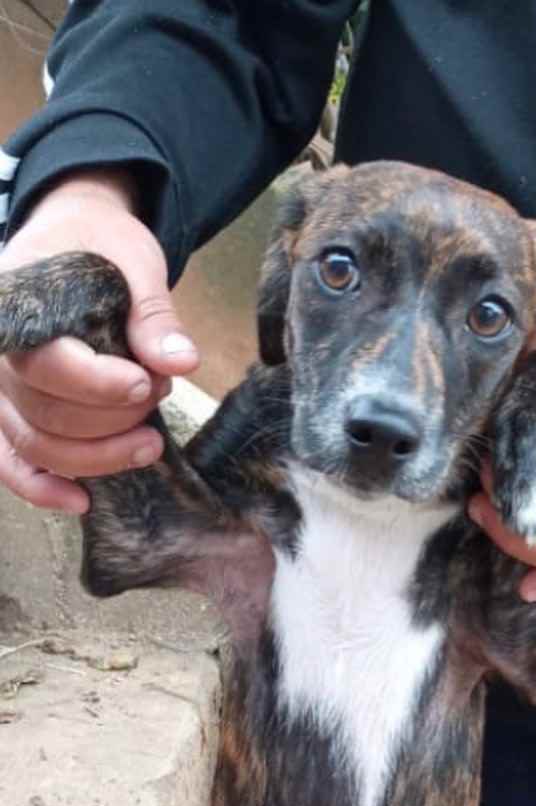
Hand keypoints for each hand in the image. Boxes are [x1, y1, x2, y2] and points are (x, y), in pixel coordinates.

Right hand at [0, 169, 198, 511]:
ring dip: (97, 458)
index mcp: (17, 310)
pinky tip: (81, 502)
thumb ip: (153, 314)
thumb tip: (181, 360)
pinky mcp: (8, 411)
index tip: (147, 383)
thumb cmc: (99, 246)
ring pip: (35, 444)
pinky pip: (9, 461)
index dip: (101, 386)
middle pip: (47, 414)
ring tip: (150, 444)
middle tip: (158, 394)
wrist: (71, 235)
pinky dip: (40, 488)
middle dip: (114, 418)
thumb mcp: (134, 262)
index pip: (50, 366)